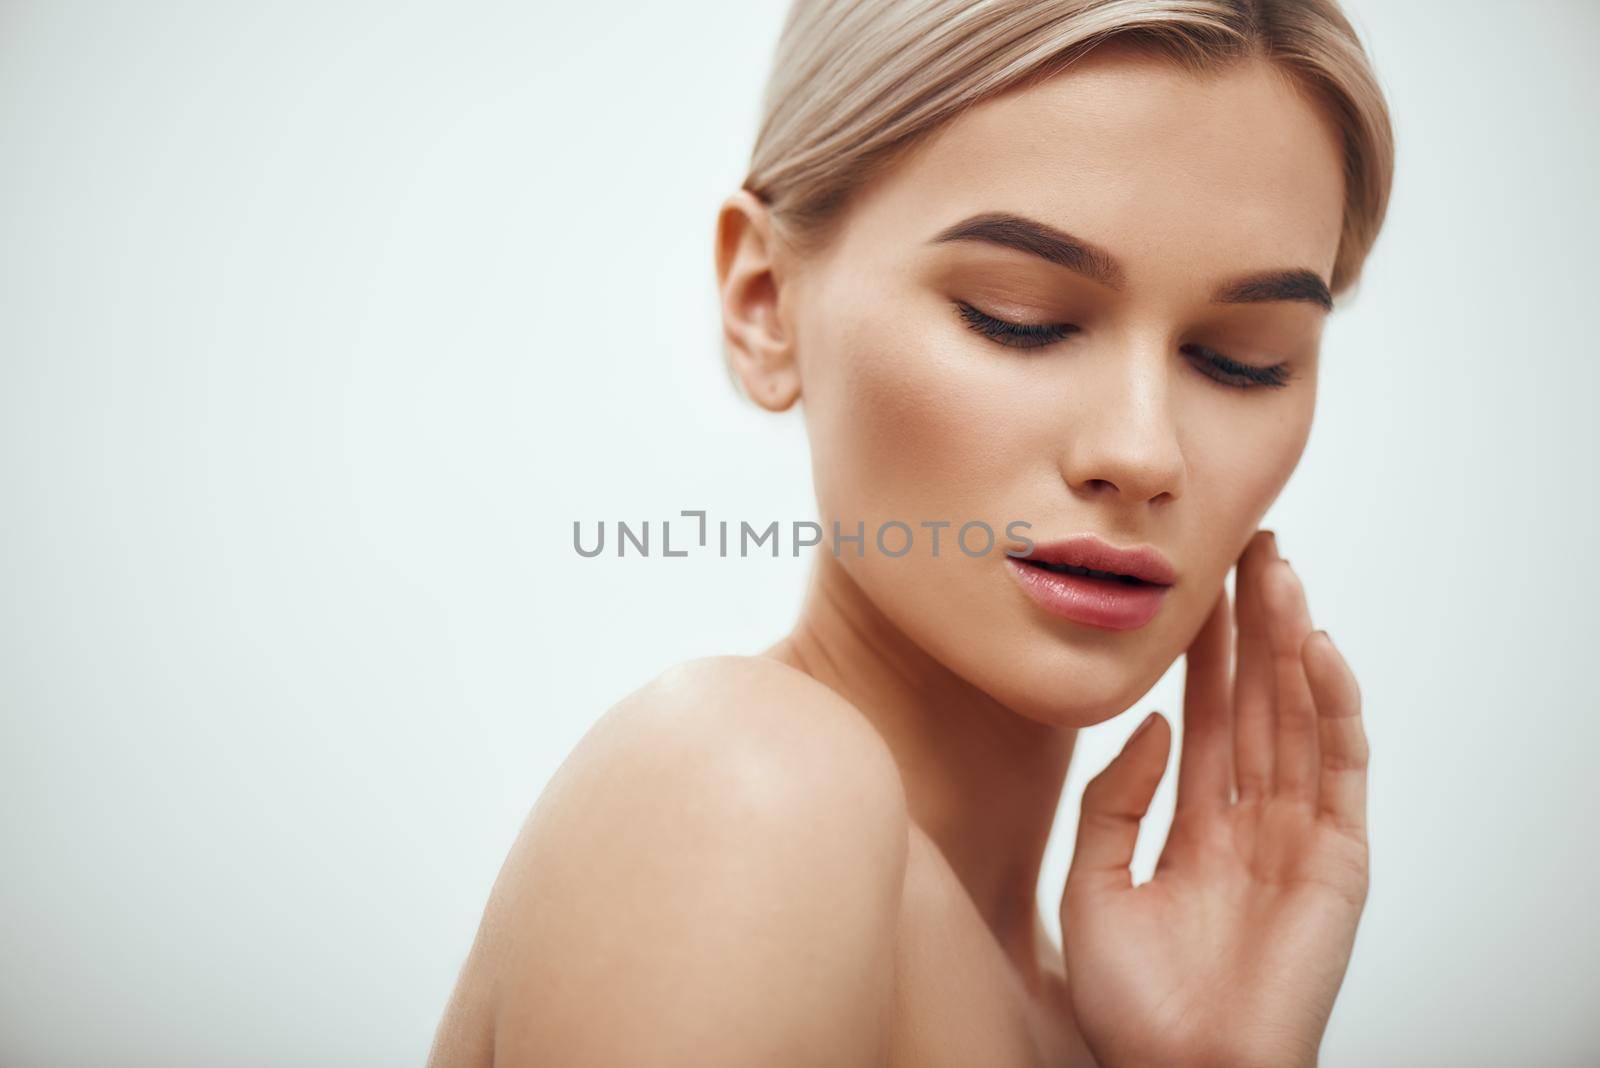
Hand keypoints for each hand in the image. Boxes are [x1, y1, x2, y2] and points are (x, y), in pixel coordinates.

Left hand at [1058, 530, 1369, 1067]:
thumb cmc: (1133, 1005)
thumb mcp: (1092, 884)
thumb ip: (1114, 801)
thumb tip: (1154, 725)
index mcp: (1197, 827)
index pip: (1204, 716)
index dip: (1202, 651)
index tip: (1196, 584)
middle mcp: (1251, 822)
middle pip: (1256, 703)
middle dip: (1253, 625)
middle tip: (1249, 547)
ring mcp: (1298, 838)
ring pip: (1297, 720)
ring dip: (1291, 644)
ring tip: (1278, 571)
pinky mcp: (1338, 862)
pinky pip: (1339, 771)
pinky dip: (1334, 709)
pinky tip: (1318, 651)